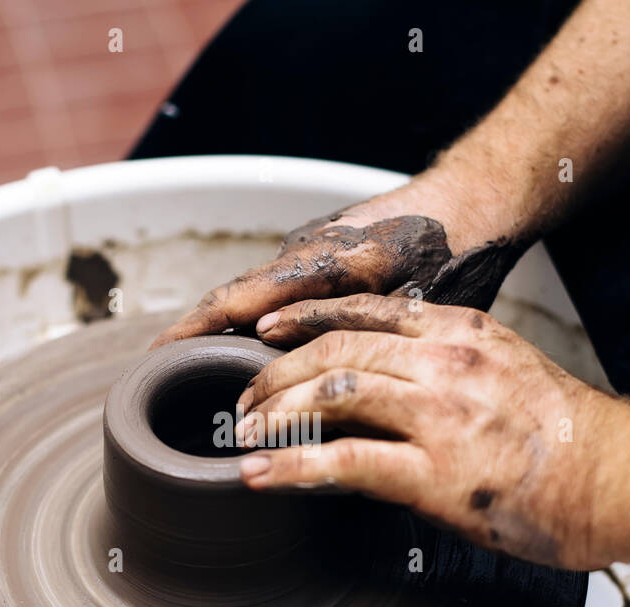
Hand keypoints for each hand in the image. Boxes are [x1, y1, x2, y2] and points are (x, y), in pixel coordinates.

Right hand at [150, 172, 524, 347]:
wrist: (476, 203)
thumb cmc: (453, 252)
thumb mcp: (408, 303)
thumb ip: (349, 328)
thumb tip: (288, 369)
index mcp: (318, 264)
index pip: (234, 300)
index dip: (191, 332)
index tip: (153, 358)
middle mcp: (303, 252)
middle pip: (234, 299)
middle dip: (196, 336)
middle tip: (164, 379)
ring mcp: (312, 250)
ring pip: (258, 298)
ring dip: (228, 332)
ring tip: (200, 375)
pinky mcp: (326, 253)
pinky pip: (279, 291)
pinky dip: (258, 321)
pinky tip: (255, 351)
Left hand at [233, 295, 629, 569]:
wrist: (621, 480)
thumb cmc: (570, 437)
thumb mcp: (509, 371)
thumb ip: (449, 367)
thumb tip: (395, 381)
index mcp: (462, 332)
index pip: (367, 311)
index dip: (306, 319)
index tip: (266, 331)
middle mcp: (446, 362)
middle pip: (336, 349)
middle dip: (276, 373)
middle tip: (244, 401)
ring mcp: (439, 414)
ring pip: (332, 393)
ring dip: (275, 414)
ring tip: (244, 437)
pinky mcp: (435, 471)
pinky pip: (344, 460)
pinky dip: (292, 465)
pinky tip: (261, 475)